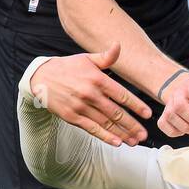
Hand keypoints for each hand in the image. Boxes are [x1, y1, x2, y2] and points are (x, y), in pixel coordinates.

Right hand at [29, 43, 149, 146]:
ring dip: (122, 134)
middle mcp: (90, 94)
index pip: (121, 95)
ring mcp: (81, 106)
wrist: (41, 77)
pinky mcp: (72, 117)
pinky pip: (92, 129)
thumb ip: (106, 57)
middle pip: (116, 112)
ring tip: (135, 141)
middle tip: (144, 134)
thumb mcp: (86, 59)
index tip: (148, 114)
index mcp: (97, 79)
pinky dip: (105, 136)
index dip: (136, 105)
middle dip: (132, 125)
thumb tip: (119, 46)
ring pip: (106, 123)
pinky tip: (117, 142)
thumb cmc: (68, 68)